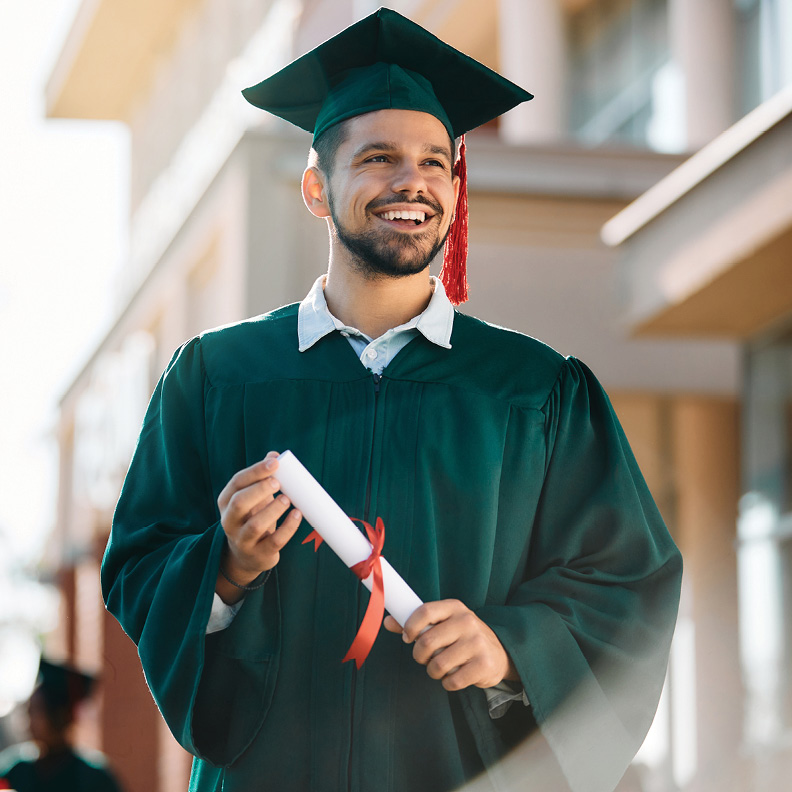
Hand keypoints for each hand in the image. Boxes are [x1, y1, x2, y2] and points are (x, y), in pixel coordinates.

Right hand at [216, 451, 301, 602]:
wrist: (247, 556)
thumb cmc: (253, 517)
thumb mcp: (253, 498)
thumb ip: (262, 477)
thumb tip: (274, 454)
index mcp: (227, 501)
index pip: (237, 482)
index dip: (256, 471)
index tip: (275, 462)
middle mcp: (229, 520)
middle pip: (239, 503)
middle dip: (259, 490)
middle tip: (278, 483)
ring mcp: (242, 539)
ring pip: (255, 525)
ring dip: (273, 510)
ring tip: (287, 500)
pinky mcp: (259, 554)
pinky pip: (274, 542)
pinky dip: (288, 528)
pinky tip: (297, 515)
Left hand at [383, 599, 518, 690]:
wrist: (499, 654)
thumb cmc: (463, 637)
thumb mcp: (444, 623)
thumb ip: (417, 622)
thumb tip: (388, 621)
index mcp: (455, 607)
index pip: (425, 611)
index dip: (410, 626)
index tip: (407, 637)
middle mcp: (467, 621)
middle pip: (427, 641)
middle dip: (419, 655)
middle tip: (424, 658)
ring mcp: (477, 643)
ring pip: (438, 665)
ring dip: (433, 671)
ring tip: (441, 667)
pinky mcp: (483, 665)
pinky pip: (452, 681)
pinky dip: (447, 683)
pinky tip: (454, 676)